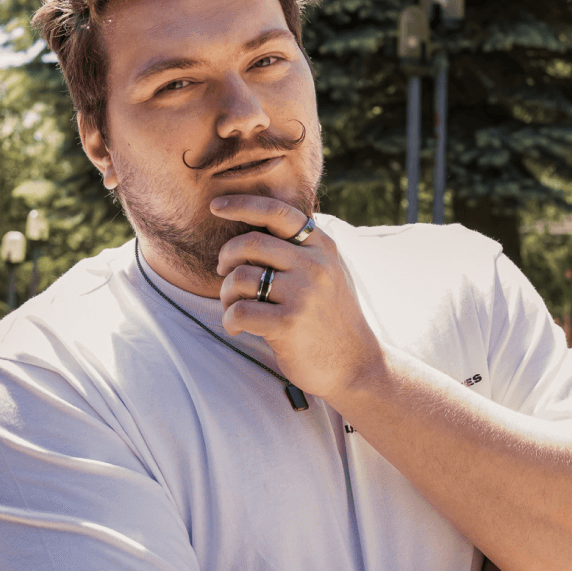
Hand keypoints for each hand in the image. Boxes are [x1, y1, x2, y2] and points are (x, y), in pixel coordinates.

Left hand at [210, 195, 383, 401]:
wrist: (355, 365)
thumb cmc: (331, 320)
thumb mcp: (328, 273)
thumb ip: (302, 250)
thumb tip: (254, 226)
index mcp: (322, 247)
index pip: (277, 212)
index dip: (242, 205)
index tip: (215, 207)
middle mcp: (314, 265)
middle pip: (249, 243)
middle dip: (226, 257)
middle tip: (224, 274)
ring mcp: (303, 294)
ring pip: (240, 277)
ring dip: (226, 294)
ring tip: (234, 308)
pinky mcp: (289, 323)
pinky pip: (239, 310)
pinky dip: (229, 320)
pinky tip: (237, 328)